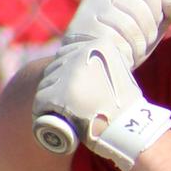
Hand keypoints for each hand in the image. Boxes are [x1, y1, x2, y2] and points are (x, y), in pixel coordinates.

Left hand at [35, 37, 170, 170]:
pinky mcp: (59, 93)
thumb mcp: (117, 71)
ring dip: (51, 98)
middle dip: (58, 86)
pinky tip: (55, 118)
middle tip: (69, 104)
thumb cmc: (125, 105)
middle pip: (54, 68)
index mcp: (99, 45)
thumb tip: (86, 62)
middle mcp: (82, 54)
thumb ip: (101, 63)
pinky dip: (43, 111)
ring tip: (65, 112)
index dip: (66, 73)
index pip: (66, 53)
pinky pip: (41, 100)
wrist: (129, 126)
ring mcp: (69, 73)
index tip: (74, 88)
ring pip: (46, 84)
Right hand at [59, 0, 170, 72]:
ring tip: (127, 51)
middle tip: (139, 44)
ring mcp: (91, 7)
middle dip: (147, 32)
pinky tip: (115, 56)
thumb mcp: (147, 27)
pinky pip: (117, 41)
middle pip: (142, 8)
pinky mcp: (84, 27)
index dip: (157, 12)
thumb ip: (165, 14)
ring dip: (136, 46)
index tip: (151, 25)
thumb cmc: (120, 44)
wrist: (86, 67)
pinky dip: (123, 53)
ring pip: (131, 26)